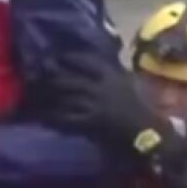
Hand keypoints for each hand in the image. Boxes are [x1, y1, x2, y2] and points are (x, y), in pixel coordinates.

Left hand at [40, 53, 169, 157]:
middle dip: (51, 77)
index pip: (86, 60)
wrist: (151, 132)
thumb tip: (107, 62)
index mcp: (111, 75)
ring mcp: (94, 105)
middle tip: (36, 75)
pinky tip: (44, 116)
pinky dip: (54, 117)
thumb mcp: (133, 82)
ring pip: (65, 97)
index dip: (69, 57)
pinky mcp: (91, 122)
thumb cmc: (146, 106)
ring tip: (35, 93)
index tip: (57, 56)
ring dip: (49, 96)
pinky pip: (67, 118)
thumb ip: (118, 72)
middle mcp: (100, 87)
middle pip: (69, 78)